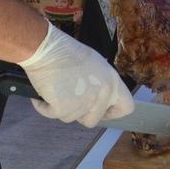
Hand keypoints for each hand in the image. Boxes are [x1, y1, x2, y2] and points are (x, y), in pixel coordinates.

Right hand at [19, 21, 133, 126]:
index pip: (126, 107)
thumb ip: (101, 84)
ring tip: (57, 88)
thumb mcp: (95, 64)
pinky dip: (45, 107)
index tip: (102, 110)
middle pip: (94, 119)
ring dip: (62, 108)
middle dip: (81, 113)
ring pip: (72, 118)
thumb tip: (98, 98)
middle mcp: (101, 95)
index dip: (113, 112)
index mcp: (112, 82)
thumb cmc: (66, 52)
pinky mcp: (64, 109)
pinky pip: (53, 115)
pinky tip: (43, 94)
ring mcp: (83, 104)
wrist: (46, 49)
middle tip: (70, 98)